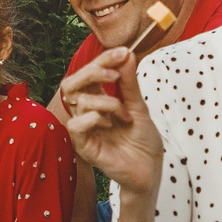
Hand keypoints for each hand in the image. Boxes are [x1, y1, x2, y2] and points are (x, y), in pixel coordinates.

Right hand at [57, 49, 163, 196]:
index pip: (89, 74)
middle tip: (115, 74)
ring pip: (80, 101)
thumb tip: (127, 54)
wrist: (150, 169)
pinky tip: (110, 125)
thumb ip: (130, 83)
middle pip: (71, 83)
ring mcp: (84, 129)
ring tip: (126, 115)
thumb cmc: (143, 140)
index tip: (123, 52)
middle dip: (92, 71)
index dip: (102, 60)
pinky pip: (76, 124)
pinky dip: (95, 118)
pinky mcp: (83, 146)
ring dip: (107, 102)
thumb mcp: (139, 106)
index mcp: (98, 100)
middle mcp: (87, 112)